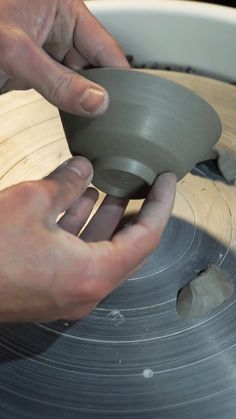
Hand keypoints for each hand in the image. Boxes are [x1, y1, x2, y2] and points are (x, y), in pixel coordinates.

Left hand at [0, 0, 128, 114]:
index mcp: (65, 10)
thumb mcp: (17, 52)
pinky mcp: (35, 70)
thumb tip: (96, 101)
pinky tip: (78, 119)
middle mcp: (60, 30)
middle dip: (102, 93)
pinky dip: (68, 105)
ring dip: (84, 102)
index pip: (105, 47)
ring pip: (77, 81)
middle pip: (94, 66)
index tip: (130, 105)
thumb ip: (58, 81)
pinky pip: (60, 90)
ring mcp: (47, 52)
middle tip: (114, 120)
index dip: (119, 77)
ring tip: (100, 124)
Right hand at [0, 157, 175, 322]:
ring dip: (105, 217)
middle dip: (133, 209)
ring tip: (111, 185)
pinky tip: (79, 202)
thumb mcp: (32, 202)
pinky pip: (77, 255)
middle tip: (142, 182)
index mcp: (93, 274)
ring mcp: (67, 292)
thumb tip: (82, 169)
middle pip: (125, 245)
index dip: (160, 205)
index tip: (167, 182)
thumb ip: (66, 182)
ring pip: (99, 249)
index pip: (146, 237)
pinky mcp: (48, 288)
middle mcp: (85, 290)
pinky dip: (81, 228)